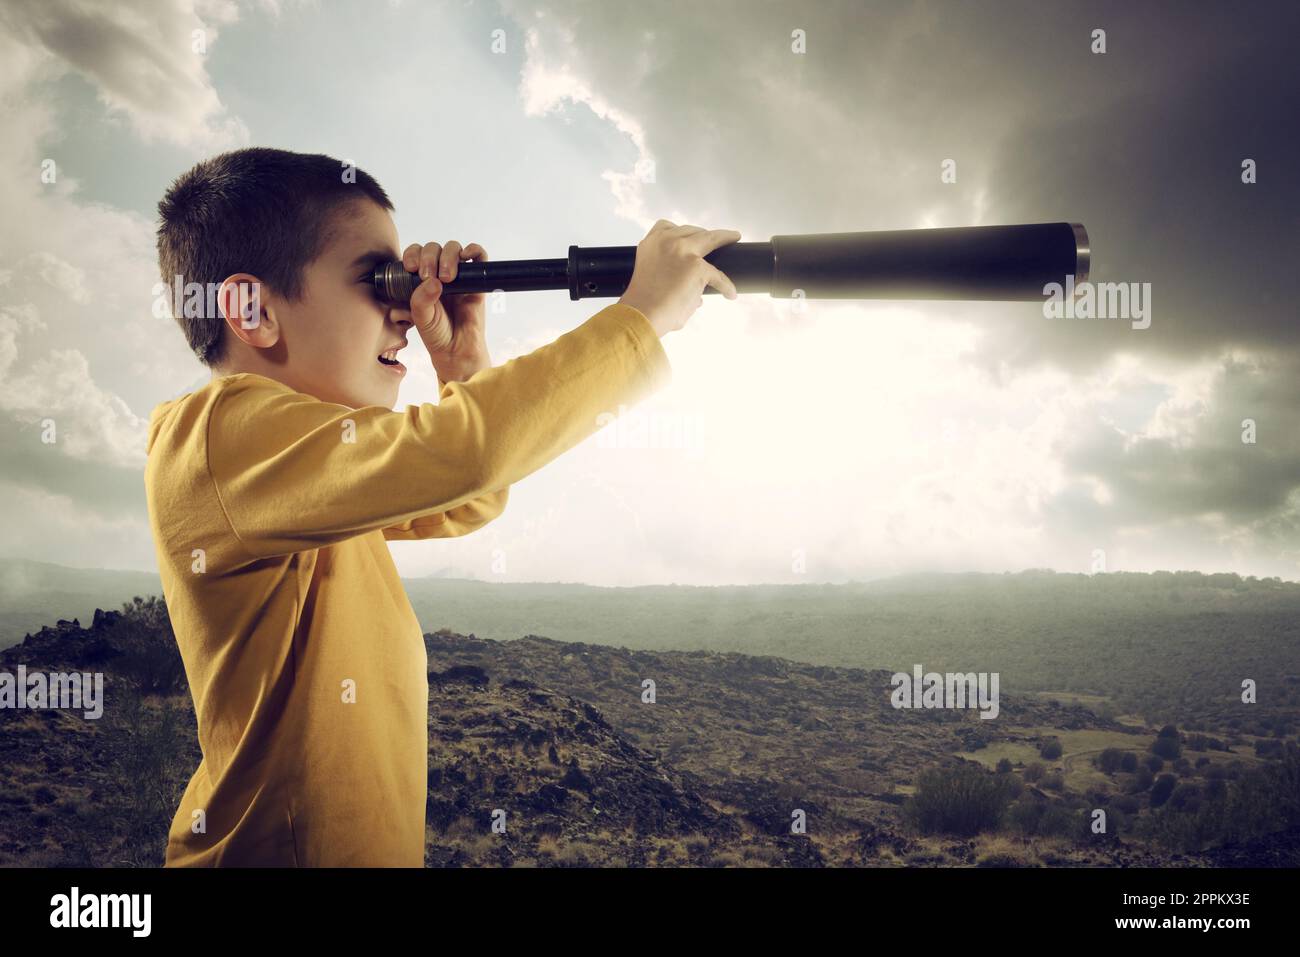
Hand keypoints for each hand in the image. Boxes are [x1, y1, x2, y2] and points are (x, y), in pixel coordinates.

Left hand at [402, 240, 491, 381]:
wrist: (457, 349)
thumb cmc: (436, 333)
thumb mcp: (420, 316)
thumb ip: (421, 299)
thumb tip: (433, 280)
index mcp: (420, 278)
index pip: (416, 253)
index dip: (413, 255)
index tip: (411, 267)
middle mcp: (439, 273)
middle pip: (434, 248)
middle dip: (429, 257)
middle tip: (429, 275)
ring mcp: (459, 275)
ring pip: (453, 249)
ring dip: (448, 256)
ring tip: (447, 277)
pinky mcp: (476, 280)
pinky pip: (479, 257)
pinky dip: (474, 250)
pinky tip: (467, 255)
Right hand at [617, 220, 739, 336]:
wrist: (642, 314)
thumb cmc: (643, 304)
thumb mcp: (649, 277)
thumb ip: (669, 277)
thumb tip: (697, 296)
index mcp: (651, 243)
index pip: (666, 226)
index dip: (681, 232)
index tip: (690, 237)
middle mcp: (666, 241)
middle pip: (692, 230)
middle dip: (703, 235)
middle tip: (714, 241)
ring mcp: (684, 251)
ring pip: (710, 238)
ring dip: (723, 237)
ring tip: (732, 238)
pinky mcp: (698, 266)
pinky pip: (718, 275)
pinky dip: (725, 285)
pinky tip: (730, 293)